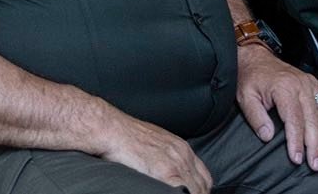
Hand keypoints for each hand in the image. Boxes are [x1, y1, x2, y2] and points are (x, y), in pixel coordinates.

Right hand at [92, 116, 212, 193]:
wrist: (112, 129)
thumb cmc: (126, 135)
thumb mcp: (154, 141)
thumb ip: (167, 155)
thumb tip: (165, 170)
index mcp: (182, 148)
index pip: (204, 177)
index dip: (199, 190)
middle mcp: (183, 155)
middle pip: (203, 186)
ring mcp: (176, 164)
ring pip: (196, 191)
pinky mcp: (167, 173)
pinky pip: (184, 192)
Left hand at [233, 42, 317, 169]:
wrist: (254, 57)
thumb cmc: (250, 77)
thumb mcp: (245, 97)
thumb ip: (256, 117)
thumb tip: (268, 136)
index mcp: (284, 88)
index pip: (294, 120)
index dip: (296, 141)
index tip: (297, 158)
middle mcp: (300, 85)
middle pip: (312, 119)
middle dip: (315, 145)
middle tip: (315, 164)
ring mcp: (310, 83)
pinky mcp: (315, 82)